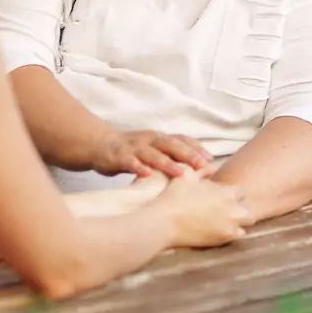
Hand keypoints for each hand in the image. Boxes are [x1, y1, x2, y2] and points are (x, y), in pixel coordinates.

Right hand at [89, 130, 213, 177]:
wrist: (100, 145)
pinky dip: (139, 167)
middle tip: (203, 166)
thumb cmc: (132, 151)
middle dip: (188, 155)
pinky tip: (147, 174)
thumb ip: (170, 157)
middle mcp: (150, 140)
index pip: (182, 140)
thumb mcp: (153, 150)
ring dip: (168, 163)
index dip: (196, 148)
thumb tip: (197, 171)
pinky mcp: (119, 156)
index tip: (210, 160)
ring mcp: (134, 147)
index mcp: (159, 138)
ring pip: (153, 154)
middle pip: (172, 145)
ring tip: (182, 173)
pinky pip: (130, 162)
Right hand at [151, 177, 253, 248]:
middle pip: (249, 207)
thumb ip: (202, 170)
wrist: (165, 222)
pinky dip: (233, 231)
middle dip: (242, 207)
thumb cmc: (174, 197)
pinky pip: (238, 234)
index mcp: (225, 191)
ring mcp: (230, 225)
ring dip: (240, 220)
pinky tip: (221, 229)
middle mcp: (233, 208)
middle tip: (228, 208)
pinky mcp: (224, 238)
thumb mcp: (187, 176)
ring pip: (248, 222)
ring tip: (226, 219)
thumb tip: (210, 167)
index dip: (233, 193)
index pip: (242, 190)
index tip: (223, 195)